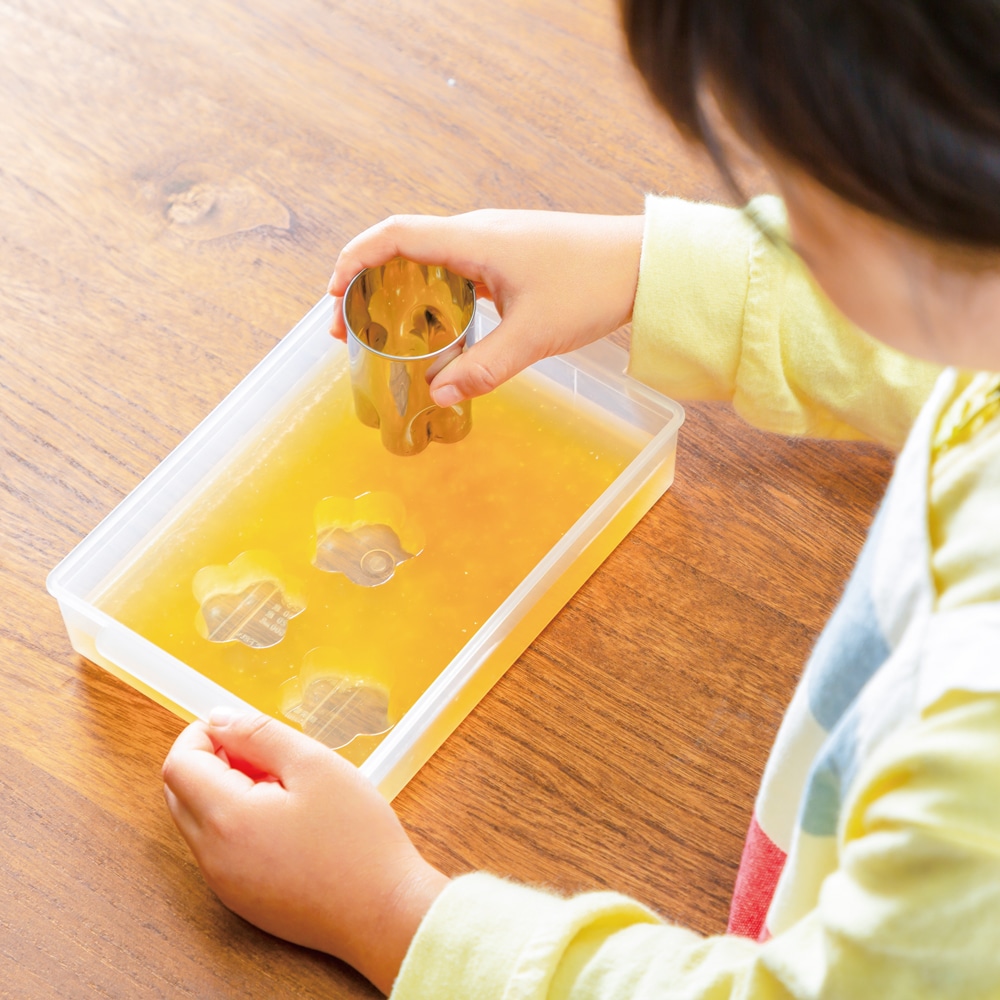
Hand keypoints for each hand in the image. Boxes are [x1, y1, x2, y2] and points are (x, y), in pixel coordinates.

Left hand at [161, 709, 448, 995]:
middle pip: (181, 793)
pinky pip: (218, 848)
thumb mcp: (314, 765)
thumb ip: (260, 735)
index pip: (178, 765)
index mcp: (225, 820)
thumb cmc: (356, 838)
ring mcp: (224, 882)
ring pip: (199, 820)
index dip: (201, 734)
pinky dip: (236, 820)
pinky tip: (286, 817)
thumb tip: (219, 719)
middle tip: (264, 752)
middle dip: (211, 760)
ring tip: (282, 783)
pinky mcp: (241, 898)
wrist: (383, 913)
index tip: (239, 725)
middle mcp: (212, 857)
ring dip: (224, 790)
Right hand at [328, 210, 644, 405]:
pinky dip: (432, 293)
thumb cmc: (591, 287)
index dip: (354, 260)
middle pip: (402, 247)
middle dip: (367, 283)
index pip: (394, 236)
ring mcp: (493, 241)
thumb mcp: (533, 336)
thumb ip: (483, 369)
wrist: (642, 262)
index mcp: (473, 240)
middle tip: (350, 326)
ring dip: (399, 289)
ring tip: (385, 331)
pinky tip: (436, 325)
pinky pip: (454, 268)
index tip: (332, 295)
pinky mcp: (509, 254)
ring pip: (428, 259)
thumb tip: (436, 396)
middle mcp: (476, 232)